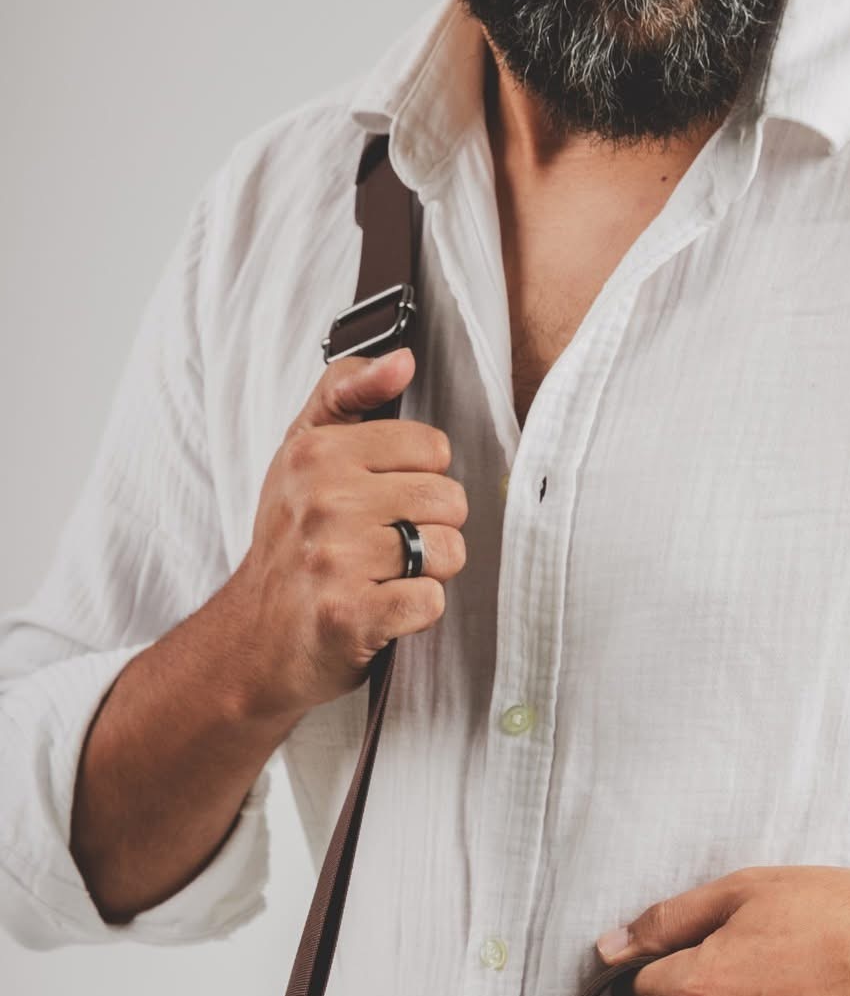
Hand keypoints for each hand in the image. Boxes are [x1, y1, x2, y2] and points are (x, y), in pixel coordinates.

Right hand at [221, 347, 467, 719]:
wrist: (254, 637)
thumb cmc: (290, 543)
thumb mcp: (302, 452)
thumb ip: (349, 392)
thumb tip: (402, 358)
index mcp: (318, 454)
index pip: (432, 448)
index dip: (419, 478)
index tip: (384, 500)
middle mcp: (324, 501)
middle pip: (449, 500)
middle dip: (431, 527)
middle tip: (387, 546)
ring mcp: (336, 561)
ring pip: (448, 551)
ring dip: (429, 572)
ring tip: (387, 577)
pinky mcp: (351, 617)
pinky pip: (431, 602)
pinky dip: (417, 613)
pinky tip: (384, 610)